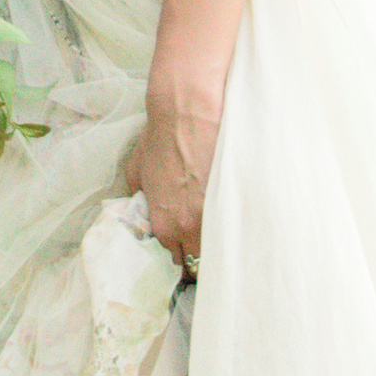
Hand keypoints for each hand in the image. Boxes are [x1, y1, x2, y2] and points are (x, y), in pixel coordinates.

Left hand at [124, 79, 221, 278]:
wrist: (188, 114)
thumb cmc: (160, 138)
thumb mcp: (136, 172)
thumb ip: (139, 200)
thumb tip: (144, 210)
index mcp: (164, 225)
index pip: (175, 260)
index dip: (181, 254)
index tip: (186, 247)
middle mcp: (190, 228)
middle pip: (199, 261)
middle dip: (200, 256)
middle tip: (203, 242)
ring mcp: (216, 216)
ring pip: (220, 247)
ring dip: (218, 243)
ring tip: (220, 232)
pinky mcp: (237, 200)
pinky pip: (239, 225)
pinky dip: (236, 225)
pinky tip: (236, 217)